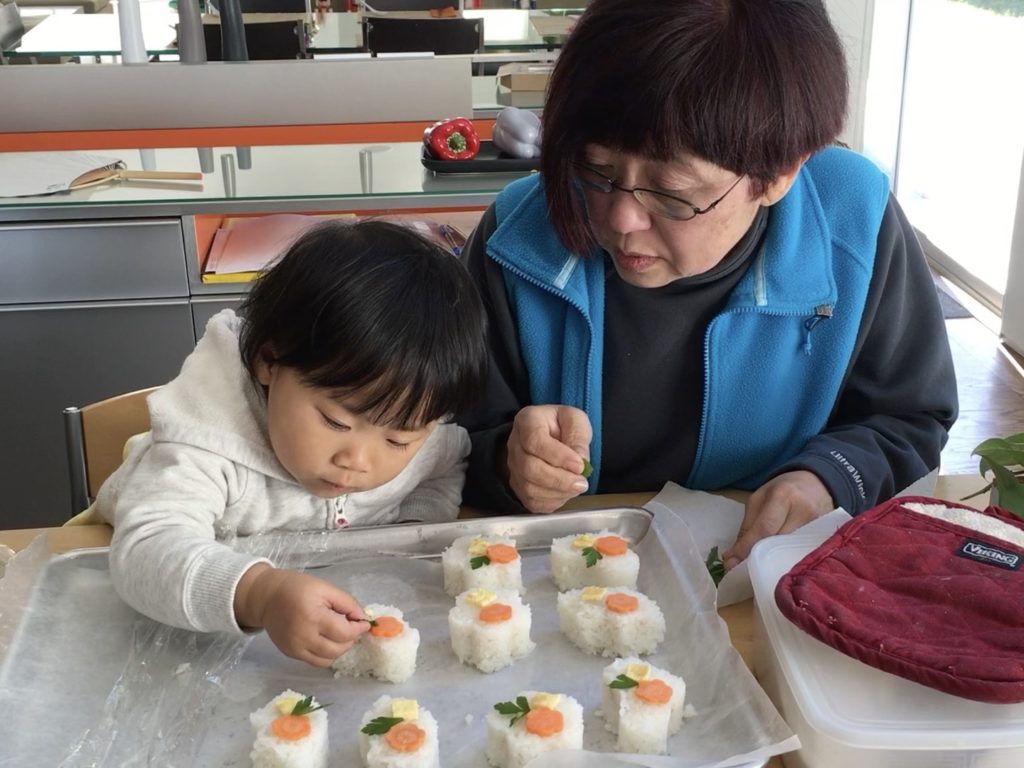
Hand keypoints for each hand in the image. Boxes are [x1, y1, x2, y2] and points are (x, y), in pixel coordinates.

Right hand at [234, 564, 369, 666]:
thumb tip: (363, 619)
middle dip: (350, 639)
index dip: (358, 629)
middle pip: (338, 649)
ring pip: (328, 660)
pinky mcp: (291, 654)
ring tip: (338, 633)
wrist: (267, 597)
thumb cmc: (298, 588)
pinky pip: (316, 662)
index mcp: (313, 617)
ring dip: (339, 648)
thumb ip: (347, 603)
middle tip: (350, 626)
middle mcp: (303, 637)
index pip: (344, 633)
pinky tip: (325, 639)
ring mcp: (295, 649)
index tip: (364, 623)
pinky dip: (326, 654)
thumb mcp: (325, 588)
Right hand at [505, 405, 591, 513]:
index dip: (558, 456)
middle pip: (529, 468)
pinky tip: (565, 492)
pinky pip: (532, 501)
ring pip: (529, 488)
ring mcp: (513, 468)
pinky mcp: (518, 487)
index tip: (580, 465)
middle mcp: (514, 445)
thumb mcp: (576, 420)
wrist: (549, 437)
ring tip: (577, 486)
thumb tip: (580, 461)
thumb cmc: (562, 426)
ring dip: (558, 492)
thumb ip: (578, 438)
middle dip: (559, 479)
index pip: (535, 441)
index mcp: (527, 421)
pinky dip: (552, 501)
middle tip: (582, 482)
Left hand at [722, 470, 833, 567]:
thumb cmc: (783, 490)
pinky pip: (803, 554)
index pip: (764, 528)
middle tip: (741, 570)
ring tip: (758, 570)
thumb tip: (733, 557)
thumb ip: (747, 527)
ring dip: (773, 563)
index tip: (730, 564)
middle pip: (778, 544)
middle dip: (758, 558)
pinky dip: (788, 561)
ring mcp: (819, 526)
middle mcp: (804, 512)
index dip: (746, 548)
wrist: (817, 484)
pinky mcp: (826, 537)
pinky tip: (778, 566)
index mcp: (784, 496)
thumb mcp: (759, 499)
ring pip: (791, 553)